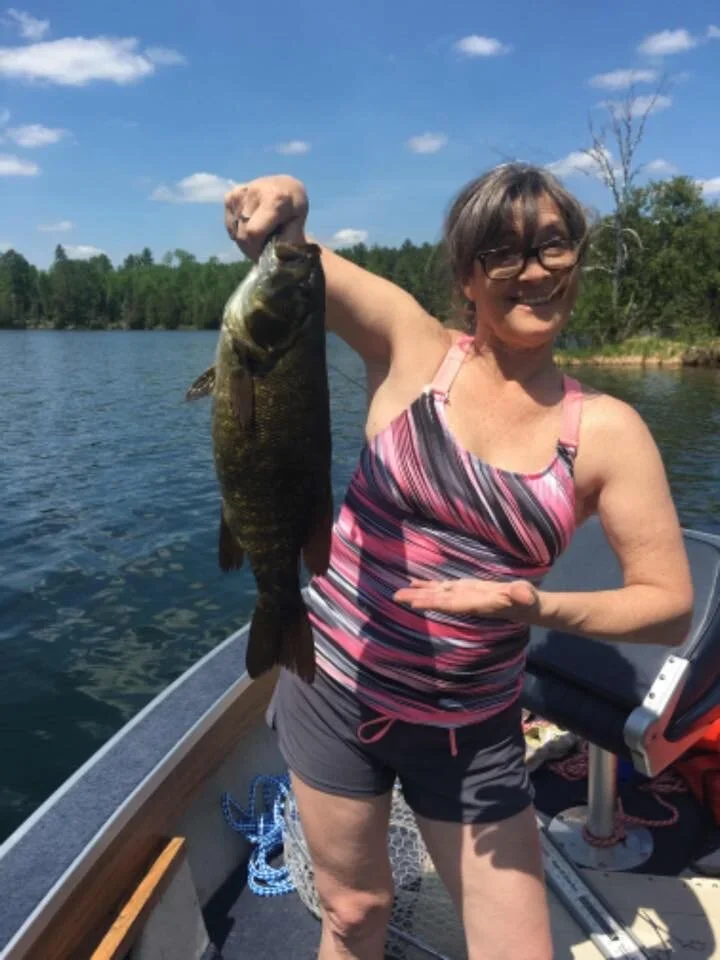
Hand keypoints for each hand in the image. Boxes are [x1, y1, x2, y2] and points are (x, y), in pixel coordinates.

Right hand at [224, 175, 308, 261]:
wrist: (284, 185)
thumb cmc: (294, 207)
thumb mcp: (298, 224)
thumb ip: (288, 241)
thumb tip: (273, 258)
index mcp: (275, 200)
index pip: (253, 232)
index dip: (256, 249)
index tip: (264, 254)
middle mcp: (253, 193)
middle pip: (242, 235)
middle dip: (251, 248)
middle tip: (263, 248)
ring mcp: (239, 194)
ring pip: (235, 232)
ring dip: (245, 241)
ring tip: (259, 234)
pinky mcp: (230, 196)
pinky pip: (230, 226)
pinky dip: (238, 231)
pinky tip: (251, 224)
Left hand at [393, 577, 539, 621]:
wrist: (524, 606)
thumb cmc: (526, 600)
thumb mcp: (525, 596)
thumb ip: (521, 595)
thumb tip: (523, 595)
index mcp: (476, 604)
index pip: (451, 604)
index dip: (433, 603)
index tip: (415, 604)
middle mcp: (464, 602)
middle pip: (437, 601)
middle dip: (417, 600)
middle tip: (395, 598)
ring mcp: (462, 596)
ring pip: (436, 594)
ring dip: (417, 593)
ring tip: (398, 593)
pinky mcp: (463, 589)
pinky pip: (441, 588)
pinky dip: (427, 586)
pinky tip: (414, 584)